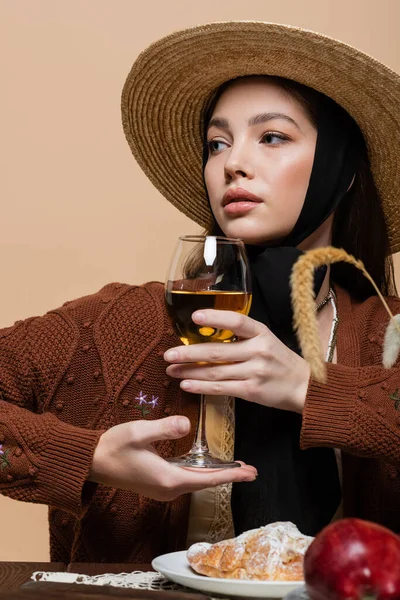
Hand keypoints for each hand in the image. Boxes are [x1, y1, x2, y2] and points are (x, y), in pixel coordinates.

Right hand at [88, 416, 256, 500]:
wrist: (91, 461)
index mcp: (168, 478)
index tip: (250, 473)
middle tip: (250, 470)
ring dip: (215, 475)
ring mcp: (162, 488)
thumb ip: (164, 428)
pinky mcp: (157, 484)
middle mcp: (168, 489)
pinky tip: (206, 466)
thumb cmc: (113, 446)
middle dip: (228, 476)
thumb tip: (186, 424)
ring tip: (234, 468)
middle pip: (205, 483)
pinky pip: (185, 479)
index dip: (231, 475)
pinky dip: (200, 473)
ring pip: (196, 482)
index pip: (207, 479)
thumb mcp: (139, 432)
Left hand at [165, 310, 310, 412]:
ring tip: (171, 370)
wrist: (303, 386)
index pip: (237, 322)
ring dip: (190, 371)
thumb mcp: (265, 340)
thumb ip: (241, 336)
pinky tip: (187, 384)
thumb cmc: (279, 360)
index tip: (195, 317)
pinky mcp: (252, 391)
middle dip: (189, 353)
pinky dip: (202, 387)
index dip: (215, 318)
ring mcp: (255, 372)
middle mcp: (259, 351)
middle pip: (218, 351)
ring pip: (216, 372)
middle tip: (168, 354)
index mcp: (262, 333)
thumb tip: (205, 333)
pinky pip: (222, 389)